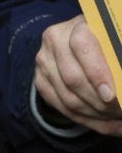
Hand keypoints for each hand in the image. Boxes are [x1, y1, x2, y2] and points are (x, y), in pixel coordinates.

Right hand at [36, 15, 121, 134]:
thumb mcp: (115, 42)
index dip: (97, 73)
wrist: (84, 40)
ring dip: (96, 116)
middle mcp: (54, 40)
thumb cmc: (108, 44)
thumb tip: (121, 79)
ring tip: (117, 121)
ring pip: (67, 97)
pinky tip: (108, 126)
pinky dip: (87, 121)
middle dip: (100, 104)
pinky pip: (61, 107)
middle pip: (73, 78)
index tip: (111, 95)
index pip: (82, 47)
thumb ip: (117, 57)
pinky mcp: (40, 79)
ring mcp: (43, 60)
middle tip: (121, 113)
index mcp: (76, 26)